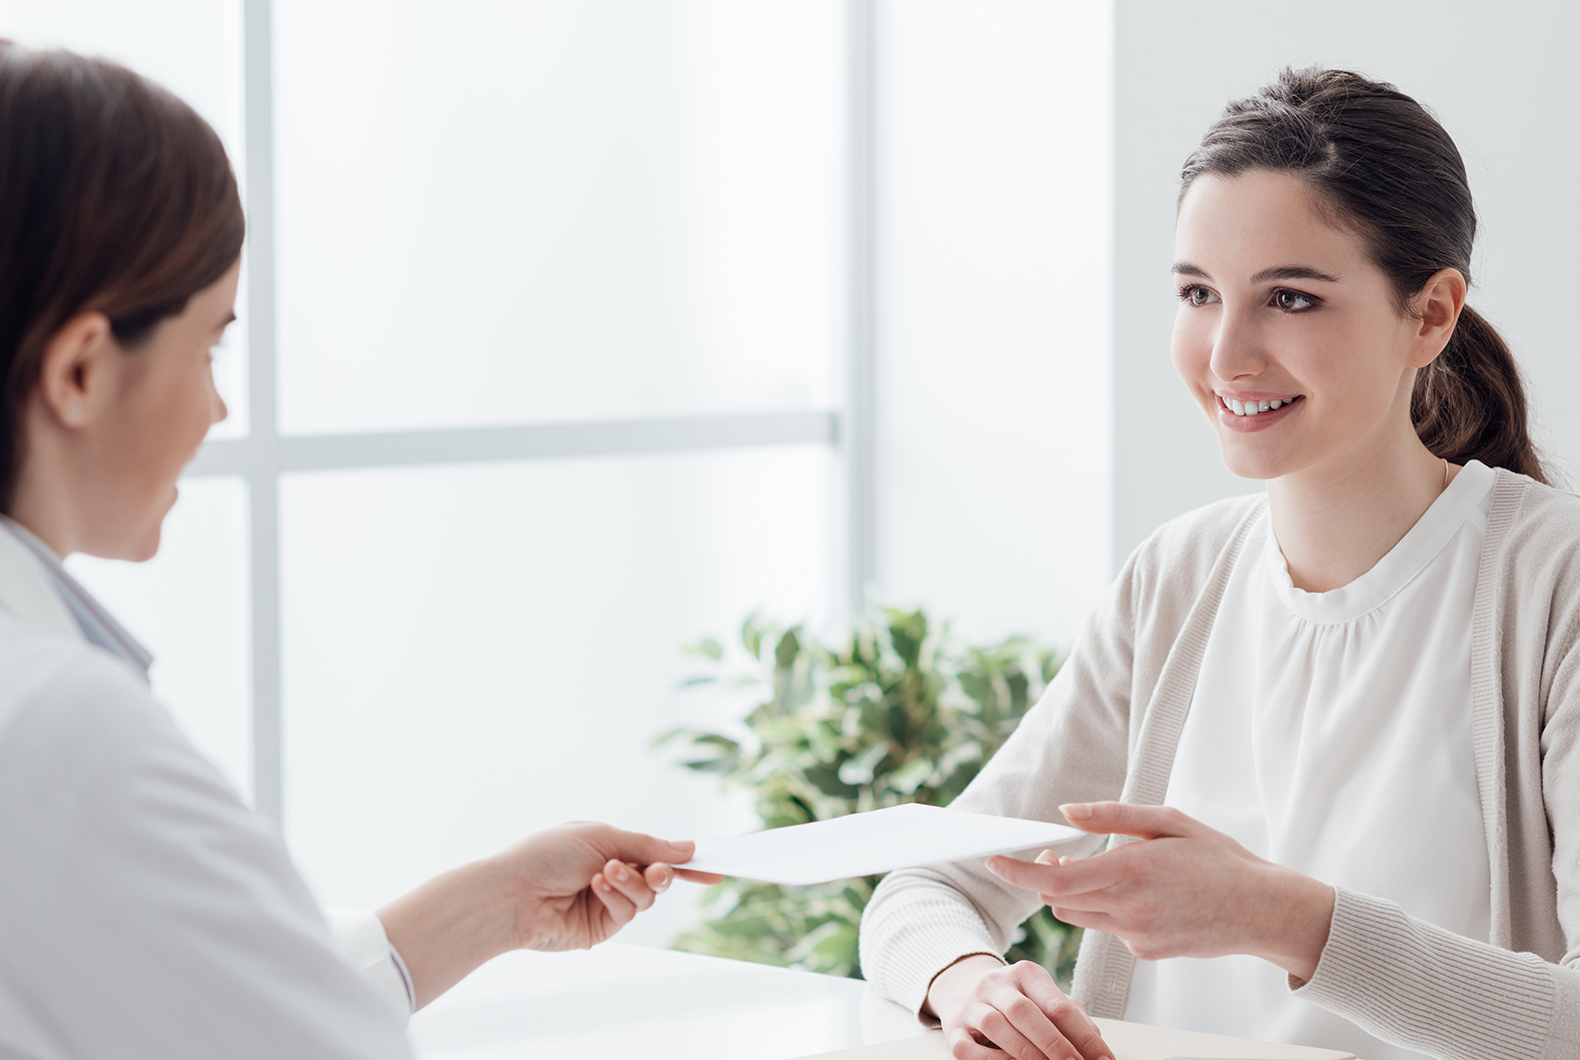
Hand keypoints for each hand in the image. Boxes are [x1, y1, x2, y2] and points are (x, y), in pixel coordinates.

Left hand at [497, 820, 722, 951]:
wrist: (515, 891)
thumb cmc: (549, 854)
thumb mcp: (604, 837)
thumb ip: (648, 846)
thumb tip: (686, 849)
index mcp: (609, 846)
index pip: (656, 853)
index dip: (684, 860)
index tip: (713, 866)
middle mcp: (611, 875)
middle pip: (658, 878)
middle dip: (661, 873)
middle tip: (655, 871)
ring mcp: (607, 903)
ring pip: (647, 897)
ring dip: (633, 883)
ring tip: (606, 874)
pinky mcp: (601, 928)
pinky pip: (629, 912)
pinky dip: (618, 897)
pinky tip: (597, 887)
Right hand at [925, 954, 1112, 1059]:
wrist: (962, 986)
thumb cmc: (1014, 999)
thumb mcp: (1043, 998)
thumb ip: (1070, 1016)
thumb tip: (1096, 1042)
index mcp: (1026, 974)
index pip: (1059, 1005)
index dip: (1084, 1037)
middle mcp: (996, 984)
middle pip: (1025, 1012)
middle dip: (1055, 1046)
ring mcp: (972, 1004)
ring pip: (995, 1026)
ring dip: (1025, 1053)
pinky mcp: (953, 1027)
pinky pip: (968, 1047)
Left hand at [986, 802, 1333, 980]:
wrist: (1263, 910)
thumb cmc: (1218, 857)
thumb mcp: (1167, 821)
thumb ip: (1111, 816)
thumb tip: (1064, 815)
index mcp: (1130, 871)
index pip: (1055, 880)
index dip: (1017, 872)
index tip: (993, 860)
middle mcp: (1128, 909)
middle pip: (1057, 902)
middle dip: (1040, 879)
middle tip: (1046, 854)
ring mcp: (1136, 936)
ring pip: (1079, 917)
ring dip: (1071, 894)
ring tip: (1087, 868)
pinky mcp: (1146, 952)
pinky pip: (1108, 929)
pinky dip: (1105, 909)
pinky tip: (1136, 894)